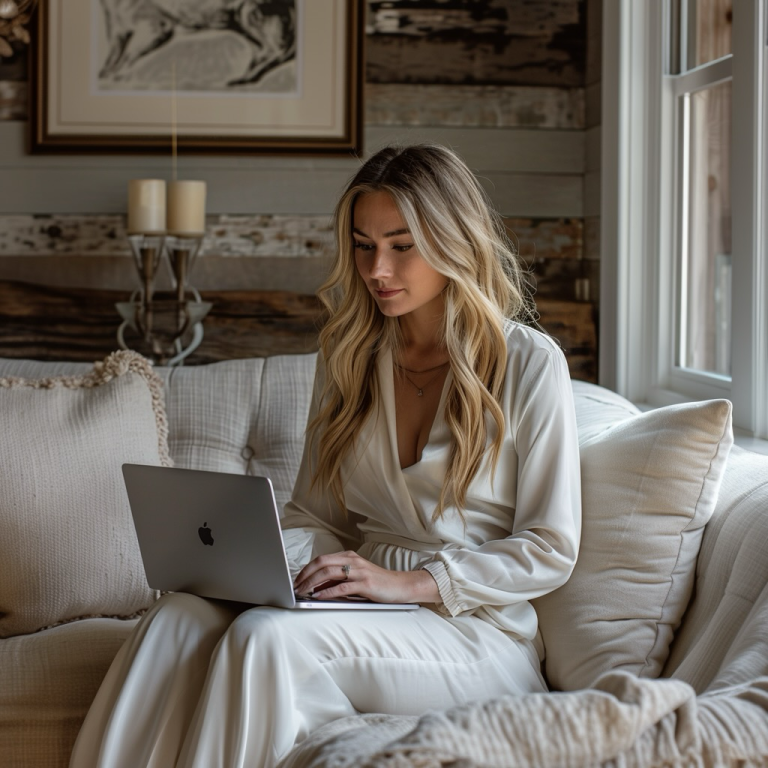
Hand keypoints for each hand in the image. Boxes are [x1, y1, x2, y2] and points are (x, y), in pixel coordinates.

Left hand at [293, 550, 439, 603]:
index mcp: (349, 557)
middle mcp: (353, 560)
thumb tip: (315, 586)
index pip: (321, 559)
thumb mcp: (355, 578)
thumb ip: (337, 579)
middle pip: (322, 563)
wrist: (401, 586)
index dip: (306, 569)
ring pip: (329, 573)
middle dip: (305, 575)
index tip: (296, 580)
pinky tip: (318, 597)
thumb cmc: (377, 584)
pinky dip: (327, 592)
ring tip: (302, 592)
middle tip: (295, 587)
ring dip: (312, 583)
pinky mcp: (365, 584)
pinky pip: (341, 587)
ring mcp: (359, 571)